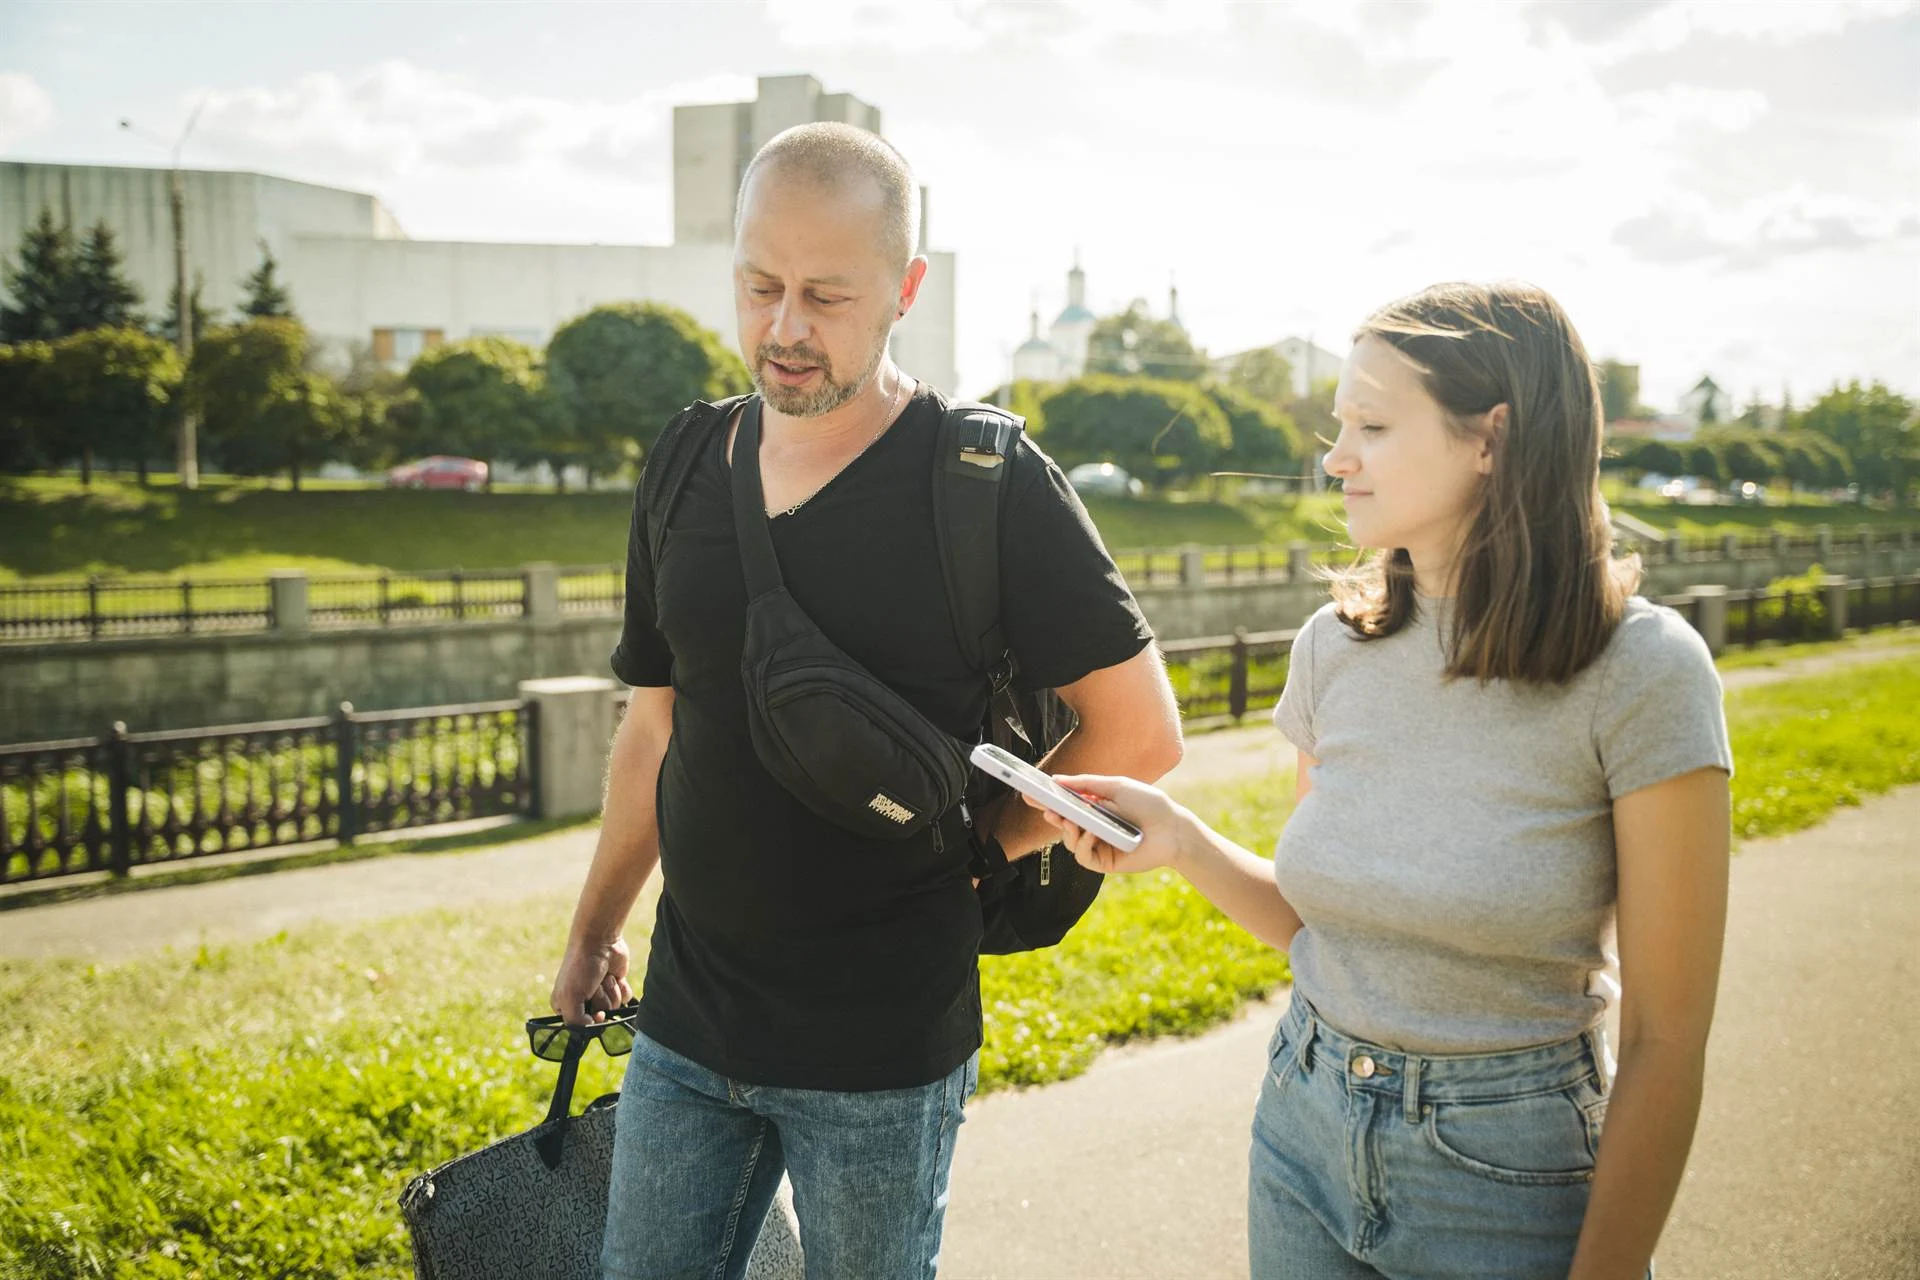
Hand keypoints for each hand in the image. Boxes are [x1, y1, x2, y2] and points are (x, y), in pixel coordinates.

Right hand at [549, 935, 632, 1027]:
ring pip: (614, 1007)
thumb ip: (576, 1022)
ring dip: (611, 991)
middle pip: (600, 1017)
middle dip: (601, 1001)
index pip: (581, 1027)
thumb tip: (591, 1030)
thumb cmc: (581, 967)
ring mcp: (600, 993)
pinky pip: (625, 999)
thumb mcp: (570, 997)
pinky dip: (621, 987)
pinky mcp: (615, 985)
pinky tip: (615, 976)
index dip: (591, 1021)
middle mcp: (582, 1001)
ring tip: (603, 977)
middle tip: (594, 986)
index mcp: (565, 1006)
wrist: (600, 941)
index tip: (595, 1013)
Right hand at [1026, 774, 1192, 875]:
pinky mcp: (1105, 862)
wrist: (1172, 828)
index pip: (1067, 805)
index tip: (1030, 792)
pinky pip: (1084, 856)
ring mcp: (1099, 845)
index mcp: (1096, 808)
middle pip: (1064, 824)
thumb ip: (1086, 783)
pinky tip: (1089, 834)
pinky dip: (1082, 845)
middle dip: (1052, 816)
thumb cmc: (1148, 804)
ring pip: (1070, 842)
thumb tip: (1057, 779)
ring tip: (1068, 821)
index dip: (1048, 800)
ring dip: (1066, 831)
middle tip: (1043, 807)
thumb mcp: (1115, 786)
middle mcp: (1095, 827)